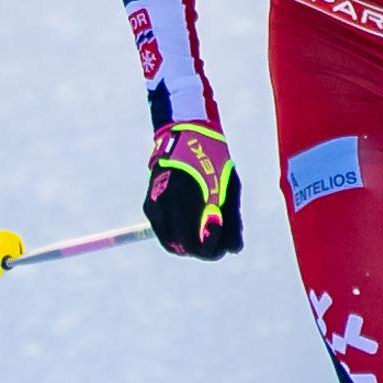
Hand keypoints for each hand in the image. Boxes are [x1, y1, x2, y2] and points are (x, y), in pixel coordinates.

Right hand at [143, 122, 243, 258]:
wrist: (185, 133)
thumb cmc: (212, 158)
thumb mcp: (228, 188)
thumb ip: (231, 220)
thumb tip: (233, 250)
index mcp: (181, 199)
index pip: (191, 243)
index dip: (209, 245)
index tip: (221, 229)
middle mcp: (161, 205)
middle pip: (182, 247)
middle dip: (203, 247)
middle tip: (219, 235)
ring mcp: (152, 206)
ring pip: (172, 243)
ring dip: (191, 242)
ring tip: (208, 225)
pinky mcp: (149, 206)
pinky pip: (165, 231)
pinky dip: (180, 232)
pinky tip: (195, 219)